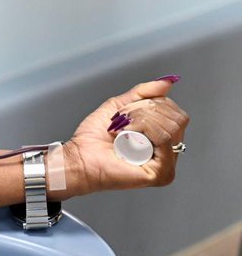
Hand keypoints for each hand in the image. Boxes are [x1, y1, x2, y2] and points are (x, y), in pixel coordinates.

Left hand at [64, 78, 187, 195]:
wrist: (79, 156)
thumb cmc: (92, 139)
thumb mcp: (119, 106)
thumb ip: (144, 93)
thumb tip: (168, 82)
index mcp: (162, 139)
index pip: (176, 113)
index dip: (152, 104)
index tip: (127, 112)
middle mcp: (168, 153)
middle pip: (176, 118)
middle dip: (146, 110)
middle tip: (123, 121)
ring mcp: (166, 165)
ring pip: (172, 126)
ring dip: (142, 119)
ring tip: (122, 129)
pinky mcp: (161, 173)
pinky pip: (164, 139)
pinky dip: (144, 128)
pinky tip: (126, 135)